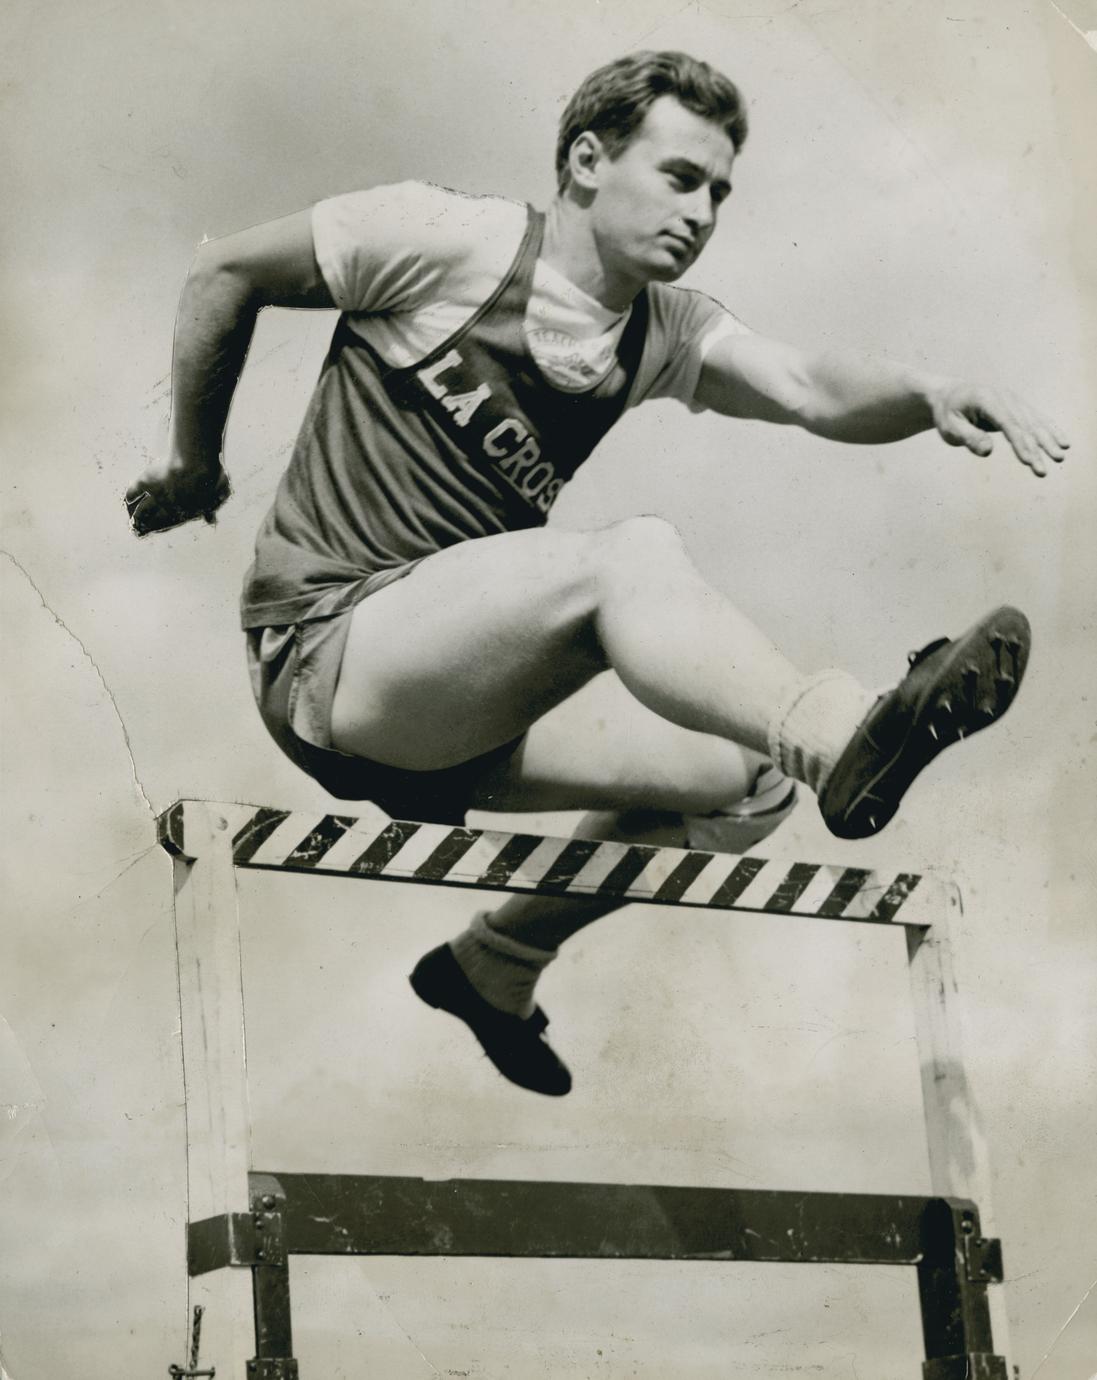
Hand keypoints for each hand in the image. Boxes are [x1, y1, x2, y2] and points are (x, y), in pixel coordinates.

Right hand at [125, 459, 230, 536]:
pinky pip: (134, 492)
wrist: (197, 466)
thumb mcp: (218, 494)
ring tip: (132, 522)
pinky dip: (130, 496)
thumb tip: (212, 520)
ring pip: (142, 512)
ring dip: (136, 518)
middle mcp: (169, 508)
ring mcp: (157, 496)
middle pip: (154, 521)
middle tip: (138, 531)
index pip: (170, 523)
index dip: (161, 527)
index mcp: (186, 511)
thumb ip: (211, 508)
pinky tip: (128, 499)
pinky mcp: (147, 482)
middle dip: (146, 527)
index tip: (156, 530)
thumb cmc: (213, 479)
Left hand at [930, 382, 1069, 477]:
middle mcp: (1004, 396)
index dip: (1019, 443)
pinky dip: (1049, 430)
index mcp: (986, 399)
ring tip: (1060, 458)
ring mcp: (1014, 400)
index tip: (1028, 461)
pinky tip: (1062, 442)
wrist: (950, 394)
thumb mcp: (949, 427)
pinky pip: (1036, 419)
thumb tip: (988, 451)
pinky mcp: (1018, 406)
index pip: (1007, 424)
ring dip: (1048, 441)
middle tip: (1043, 471)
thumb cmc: (947, 413)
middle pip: (1024, 425)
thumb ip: (968, 437)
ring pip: (1035, 422)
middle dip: (1036, 449)